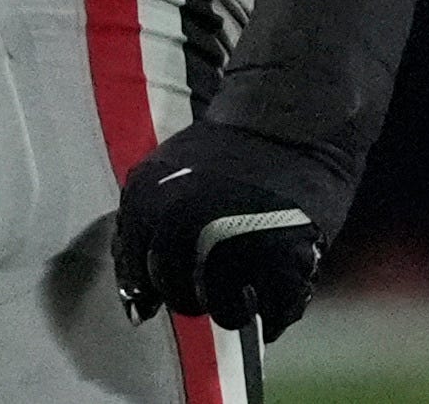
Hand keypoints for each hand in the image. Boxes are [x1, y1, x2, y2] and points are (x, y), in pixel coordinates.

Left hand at [112, 119, 347, 343]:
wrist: (289, 116)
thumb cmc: (225, 149)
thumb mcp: (162, 175)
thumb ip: (140, 234)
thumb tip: (139, 311)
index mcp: (148, 204)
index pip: (140, 277)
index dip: (158, 286)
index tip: (178, 278)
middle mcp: (184, 227)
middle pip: (182, 296)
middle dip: (196, 294)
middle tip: (216, 275)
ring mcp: (234, 243)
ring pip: (224, 311)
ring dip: (235, 307)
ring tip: (247, 285)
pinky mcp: (284, 258)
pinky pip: (274, 311)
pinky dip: (276, 312)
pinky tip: (275, 292)